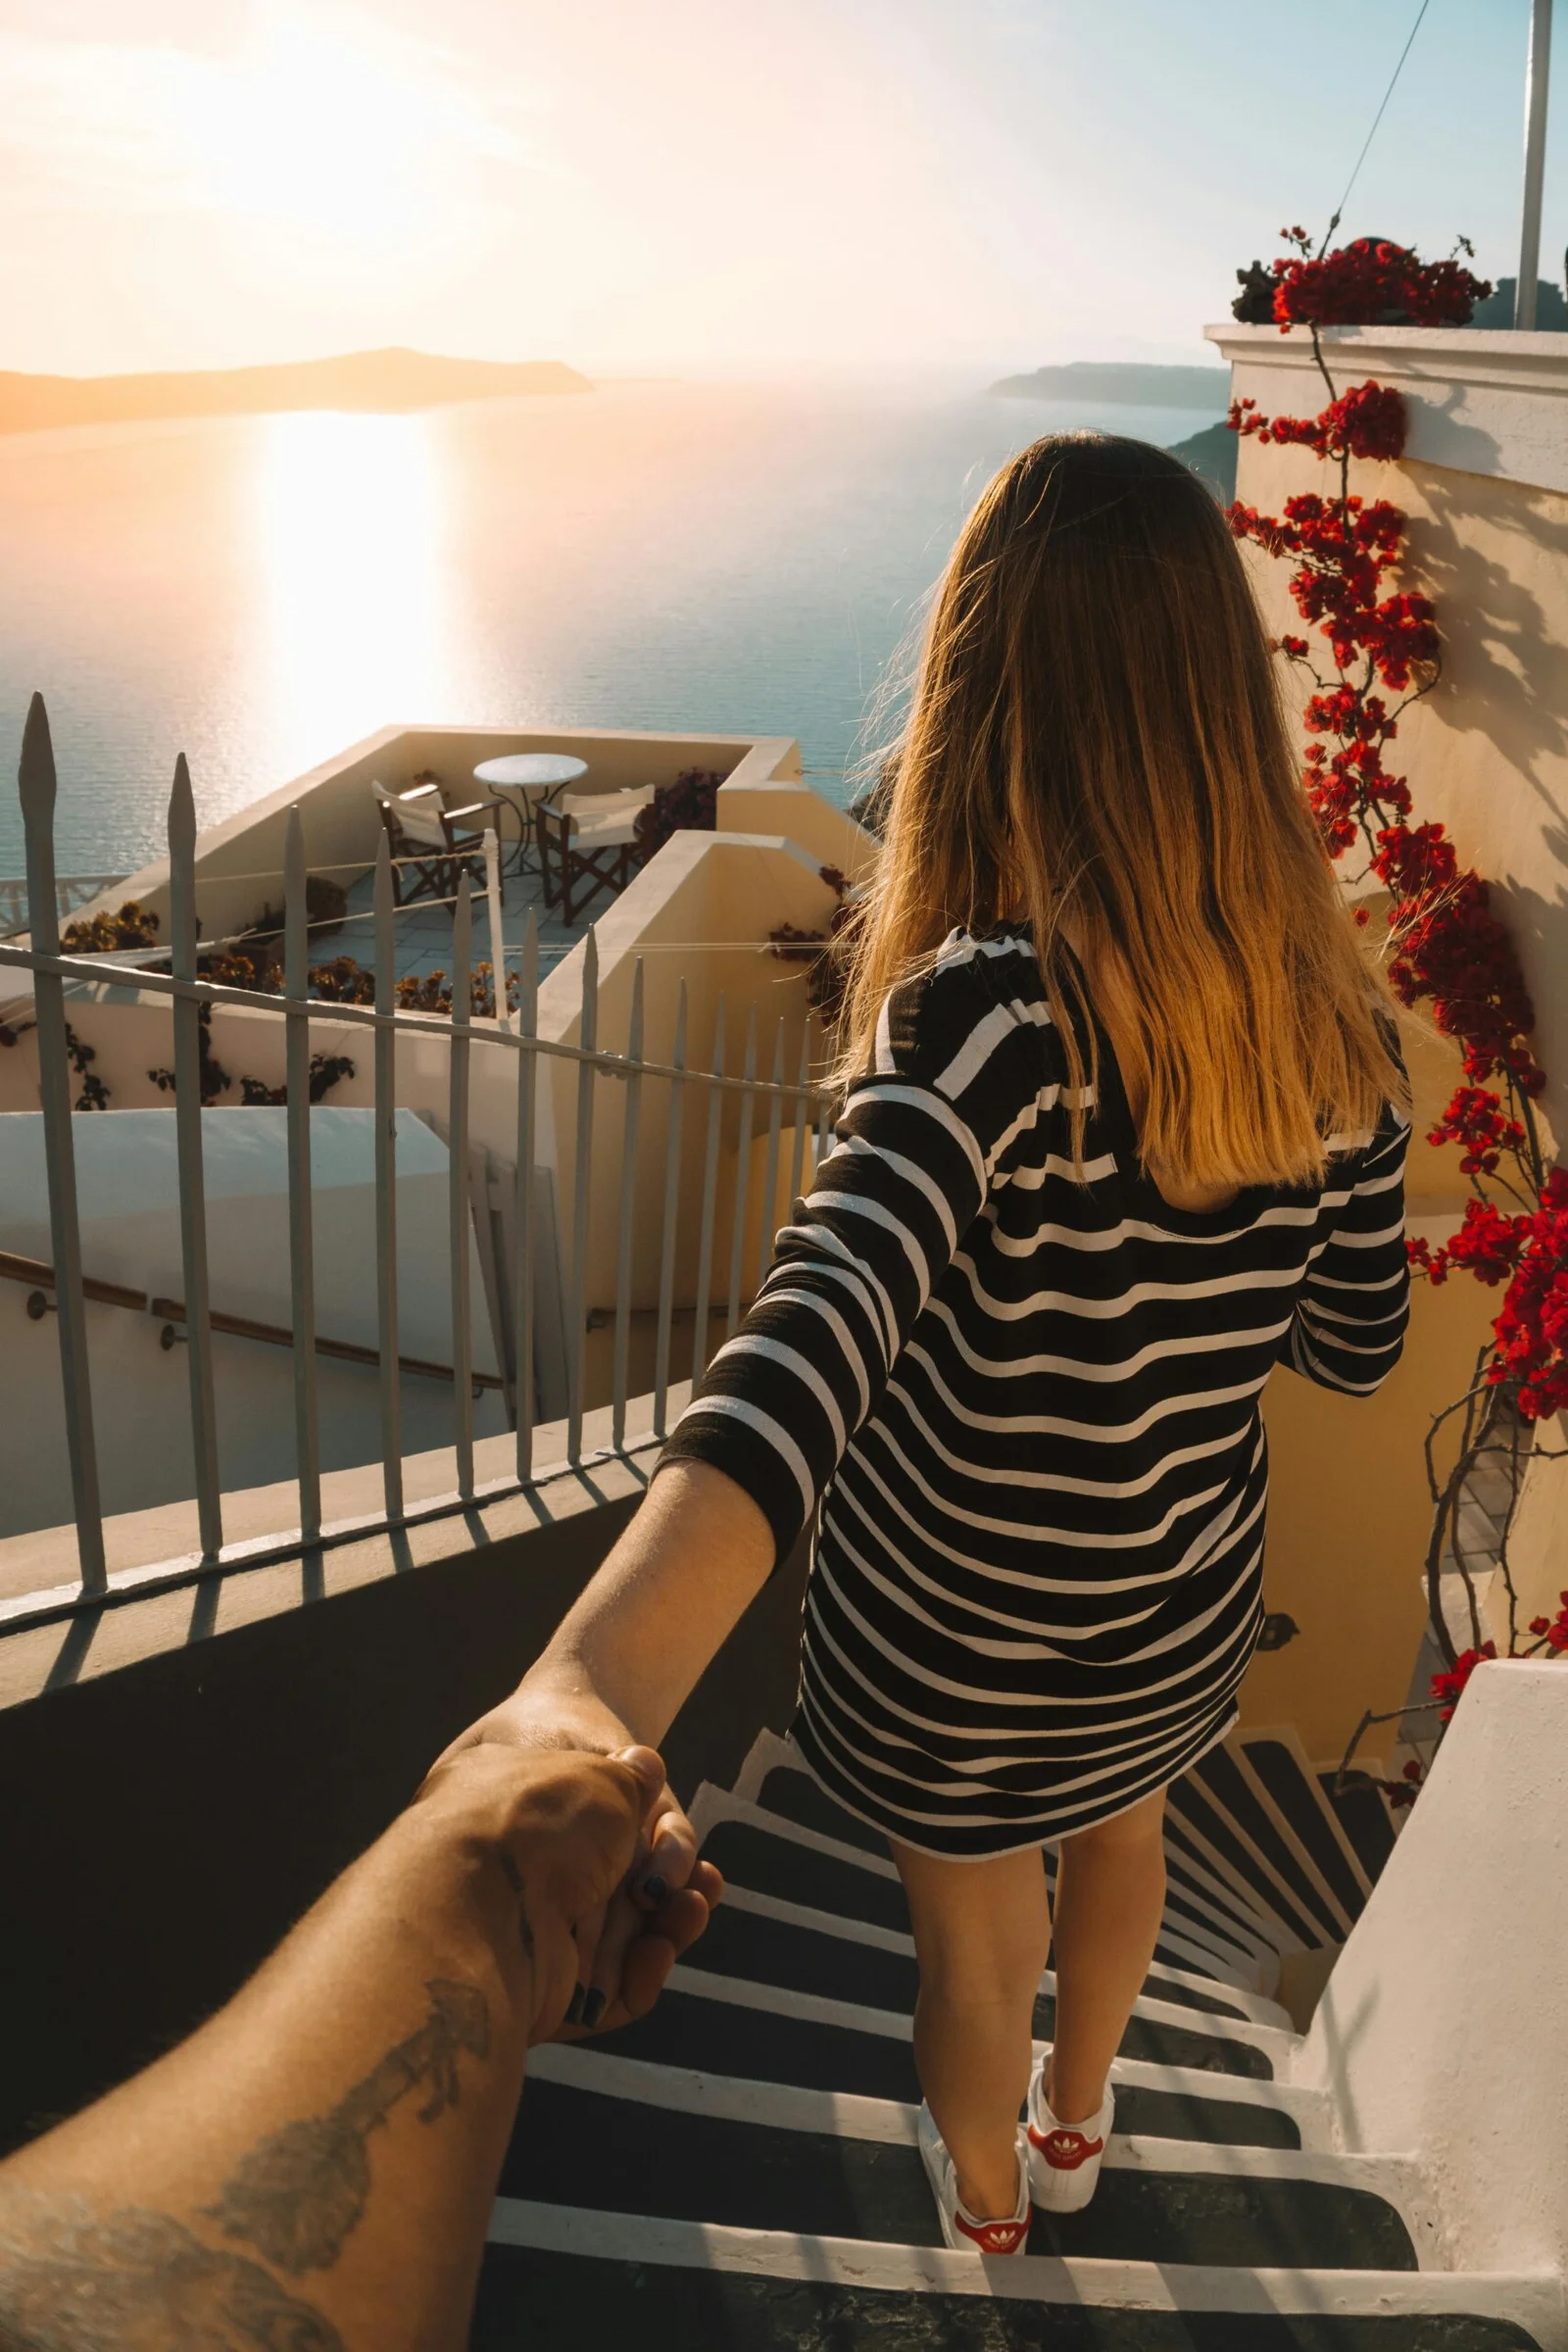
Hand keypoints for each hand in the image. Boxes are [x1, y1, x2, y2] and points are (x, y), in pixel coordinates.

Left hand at [423, 1717, 718, 2039]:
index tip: (668, 1829)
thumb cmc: (540, 1815)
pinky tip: (659, 1951)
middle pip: (621, 1889)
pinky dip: (644, 1975)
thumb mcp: (600, 1777)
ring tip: (691, 1910)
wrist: (481, 1887)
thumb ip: (630, 1781)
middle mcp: (531, 1877)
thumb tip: (644, 1766)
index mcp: (530, 1815)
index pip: (601, 1829)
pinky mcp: (548, 1997)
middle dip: (671, 1885)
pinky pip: (610, 1994)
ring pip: (623, 1942)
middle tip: (702, 1884)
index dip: (647, 1832)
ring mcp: (539, 1937)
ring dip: (669, 1927)